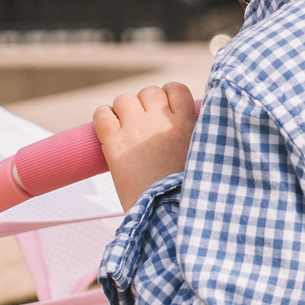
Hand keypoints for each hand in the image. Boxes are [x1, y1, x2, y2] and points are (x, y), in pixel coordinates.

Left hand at [93, 83, 197, 209]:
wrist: (167, 215)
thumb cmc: (186, 196)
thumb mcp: (202, 160)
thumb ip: (197, 144)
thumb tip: (191, 141)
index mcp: (186, 124)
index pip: (176, 89)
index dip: (168, 97)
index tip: (166, 112)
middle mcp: (161, 121)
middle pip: (149, 92)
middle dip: (144, 105)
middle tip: (144, 129)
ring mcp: (136, 129)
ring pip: (124, 100)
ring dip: (123, 112)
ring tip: (125, 133)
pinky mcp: (114, 142)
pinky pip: (101, 114)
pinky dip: (102, 118)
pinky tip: (108, 133)